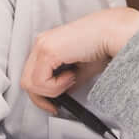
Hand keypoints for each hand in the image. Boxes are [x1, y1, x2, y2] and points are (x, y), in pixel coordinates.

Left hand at [20, 7, 138, 112]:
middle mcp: (40, 43)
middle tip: (58, 102)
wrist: (112, 33)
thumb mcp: (81, 69)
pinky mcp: (47, 51)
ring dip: (53, 90)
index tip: (54, 105)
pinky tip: (72, 76)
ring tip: (72, 79)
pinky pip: (40, 81)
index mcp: (46, 45)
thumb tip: (62, 95)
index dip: (41, 95)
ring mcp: (42, 46)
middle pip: (26, 81)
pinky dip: (56, 85)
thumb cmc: (102, 46)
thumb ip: (67, 81)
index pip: (30, 75)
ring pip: (30, 84)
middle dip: (42, 98)